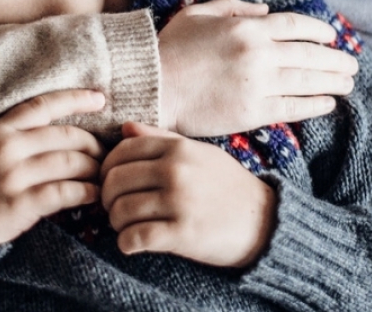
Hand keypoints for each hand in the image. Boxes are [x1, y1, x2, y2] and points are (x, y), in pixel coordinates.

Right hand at [0, 89, 105, 243]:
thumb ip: (18, 135)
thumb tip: (63, 133)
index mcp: (0, 129)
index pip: (44, 105)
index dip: (76, 99)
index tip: (100, 99)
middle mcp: (8, 147)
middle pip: (66, 136)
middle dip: (93, 145)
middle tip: (105, 154)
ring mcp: (14, 175)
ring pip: (70, 163)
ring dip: (93, 169)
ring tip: (101, 176)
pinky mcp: (20, 204)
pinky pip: (64, 193)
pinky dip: (85, 193)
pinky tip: (92, 195)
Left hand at [101, 122, 276, 267]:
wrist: (265, 221)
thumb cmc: (226, 185)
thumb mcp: (198, 153)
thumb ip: (161, 139)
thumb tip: (125, 128)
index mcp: (177, 148)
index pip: (122, 151)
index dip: (107, 169)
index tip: (109, 183)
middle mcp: (176, 171)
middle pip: (115, 180)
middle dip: (106, 197)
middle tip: (112, 208)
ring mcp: (179, 202)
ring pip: (121, 210)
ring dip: (115, 222)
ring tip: (122, 226)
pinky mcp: (183, 234)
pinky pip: (136, 237)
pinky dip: (125, 243)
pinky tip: (130, 243)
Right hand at [157, 0, 357, 135]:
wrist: (151, 88)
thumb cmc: (168, 49)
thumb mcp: (197, 14)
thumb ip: (233, 7)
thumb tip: (264, 10)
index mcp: (246, 27)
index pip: (296, 25)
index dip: (320, 31)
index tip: (333, 36)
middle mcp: (258, 53)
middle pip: (310, 54)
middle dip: (336, 59)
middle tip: (351, 64)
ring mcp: (258, 83)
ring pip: (308, 80)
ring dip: (333, 81)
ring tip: (348, 83)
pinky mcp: (253, 111)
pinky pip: (294, 107)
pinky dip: (316, 105)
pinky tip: (328, 103)